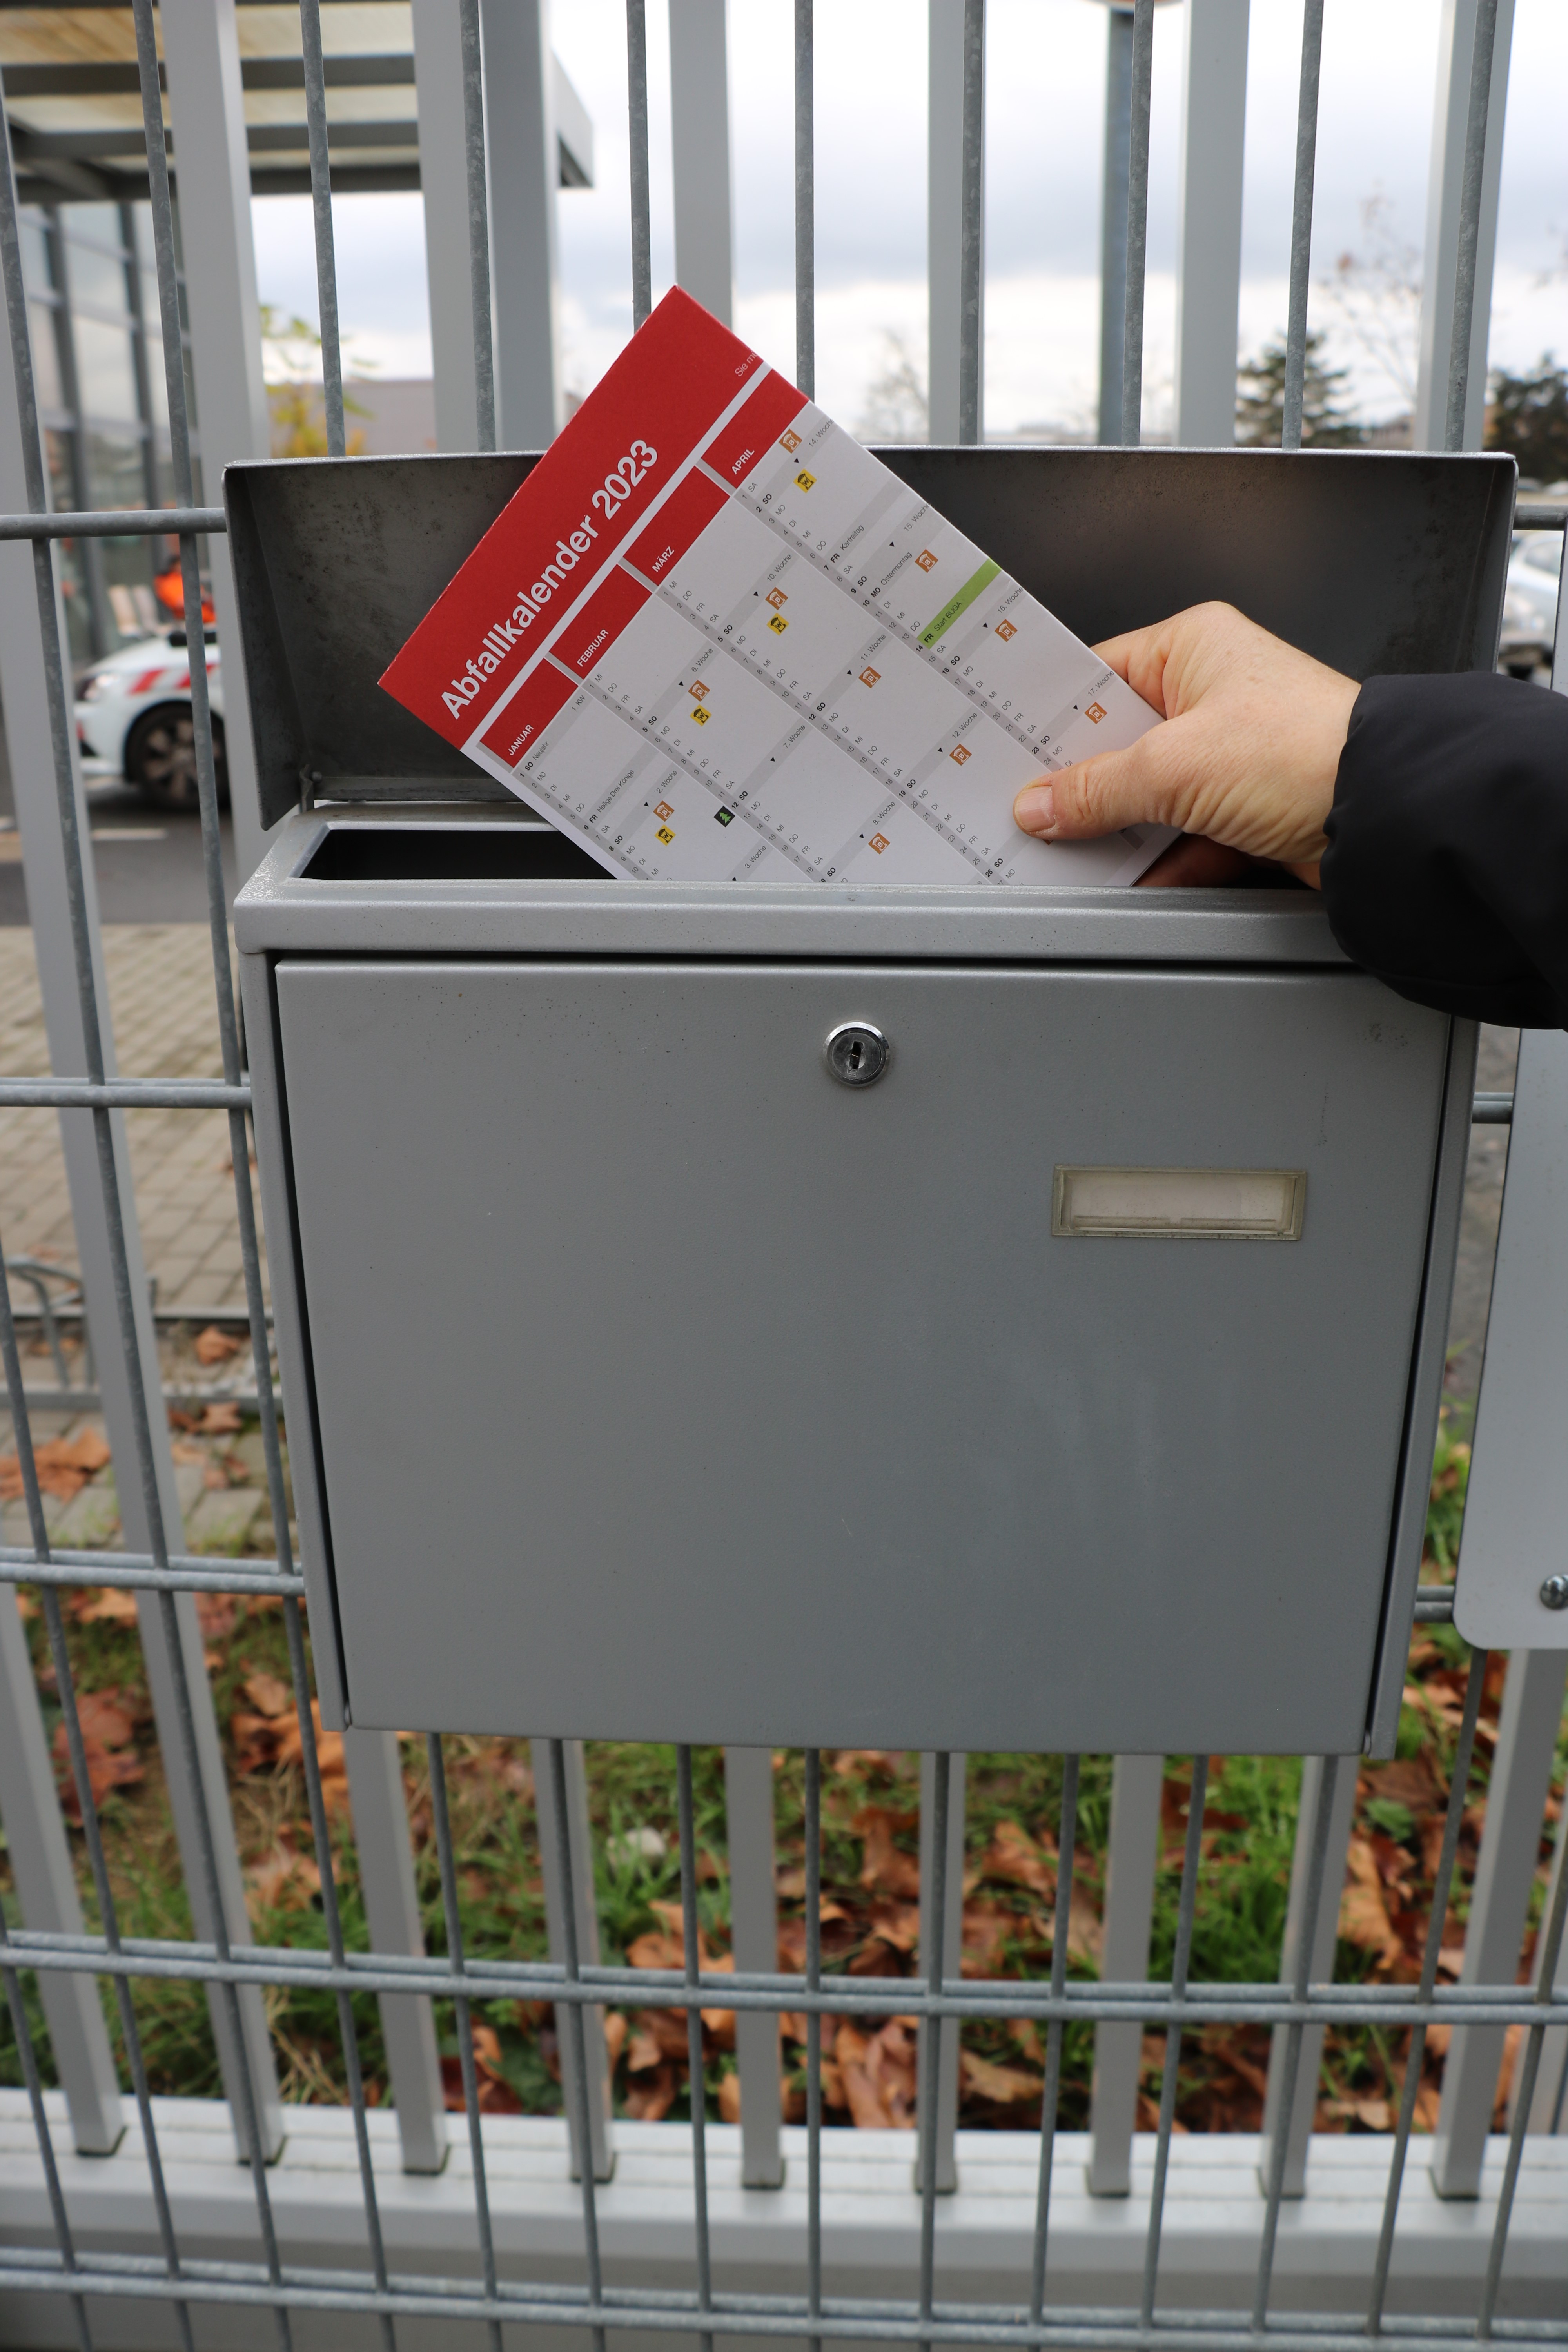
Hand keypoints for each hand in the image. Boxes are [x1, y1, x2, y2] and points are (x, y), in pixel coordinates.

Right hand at [1012, 602, 1360, 888]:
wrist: (1386, 812)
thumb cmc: (1306, 750)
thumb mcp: (1174, 765)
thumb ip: (1096, 788)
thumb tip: (1041, 803)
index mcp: (1193, 646)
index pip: (1096, 677)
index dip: (1049, 717)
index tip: (1006, 751)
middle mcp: (1213, 692)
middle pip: (1117, 743)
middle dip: (1080, 785)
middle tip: (1029, 811)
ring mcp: (1231, 753)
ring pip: (1147, 796)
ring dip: (1119, 829)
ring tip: (1072, 852)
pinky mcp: (1247, 808)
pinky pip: (1181, 835)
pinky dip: (1157, 860)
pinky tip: (1128, 878)